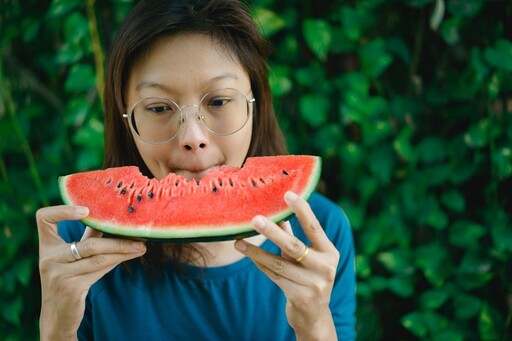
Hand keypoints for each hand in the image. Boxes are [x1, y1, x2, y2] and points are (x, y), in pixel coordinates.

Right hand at [36, 205, 145, 339]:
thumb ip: (87, 238)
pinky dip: (117, 261)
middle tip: (138, 234)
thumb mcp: (70, 257)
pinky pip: (100, 270)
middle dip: (117, 239)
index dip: (63, 210)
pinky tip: (130, 256)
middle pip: (89, 244)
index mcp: (46, 246)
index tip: (87, 210)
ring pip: (98, 257)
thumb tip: (110, 219)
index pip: (44, 219)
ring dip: (123, 250)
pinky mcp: (71, 288)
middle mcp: (48, 259)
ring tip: (141, 246)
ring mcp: (59, 275)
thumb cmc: (67, 278)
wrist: (57, 315)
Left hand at [234, 191, 339, 339]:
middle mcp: (325, 267)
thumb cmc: (308, 276)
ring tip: (239, 241)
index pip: (314, 227)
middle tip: (255, 219)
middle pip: (294, 246)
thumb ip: (293, 235)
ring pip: (279, 264)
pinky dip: (260, 264)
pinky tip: (248, 253)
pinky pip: (274, 276)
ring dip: (256, 252)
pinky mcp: (300, 297)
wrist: (314, 315)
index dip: (302, 210)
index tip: (287, 194)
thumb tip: (276, 211)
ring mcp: (313, 284)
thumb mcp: (306, 256)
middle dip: (273, 232)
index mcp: (330, 252)